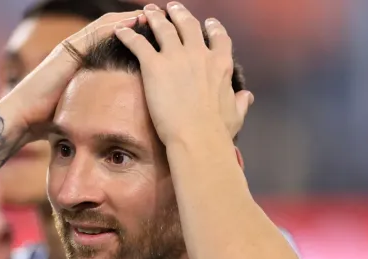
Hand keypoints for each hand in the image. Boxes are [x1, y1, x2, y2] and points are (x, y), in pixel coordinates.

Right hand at [0, 9, 145, 133]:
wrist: (21, 120)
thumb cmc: (45, 120)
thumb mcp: (77, 108)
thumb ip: (92, 103)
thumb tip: (110, 118)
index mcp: (79, 61)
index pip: (110, 39)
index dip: (132, 33)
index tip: (154, 33)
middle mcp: (74, 49)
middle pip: (110, 26)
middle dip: (133, 21)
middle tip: (158, 17)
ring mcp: (69, 49)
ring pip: (105, 25)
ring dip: (128, 18)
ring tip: (151, 14)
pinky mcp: (67, 53)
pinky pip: (96, 33)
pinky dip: (116, 25)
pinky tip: (134, 21)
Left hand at [114, 3, 253, 145]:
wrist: (196, 136)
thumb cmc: (217, 130)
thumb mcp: (236, 115)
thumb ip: (240, 102)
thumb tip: (247, 96)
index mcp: (221, 64)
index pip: (219, 38)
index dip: (213, 28)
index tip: (209, 23)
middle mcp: (199, 54)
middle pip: (188, 26)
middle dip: (180, 14)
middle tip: (173, 8)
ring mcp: (176, 57)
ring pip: (163, 28)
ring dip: (154, 17)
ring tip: (148, 11)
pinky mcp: (154, 65)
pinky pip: (138, 43)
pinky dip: (128, 35)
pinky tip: (120, 30)